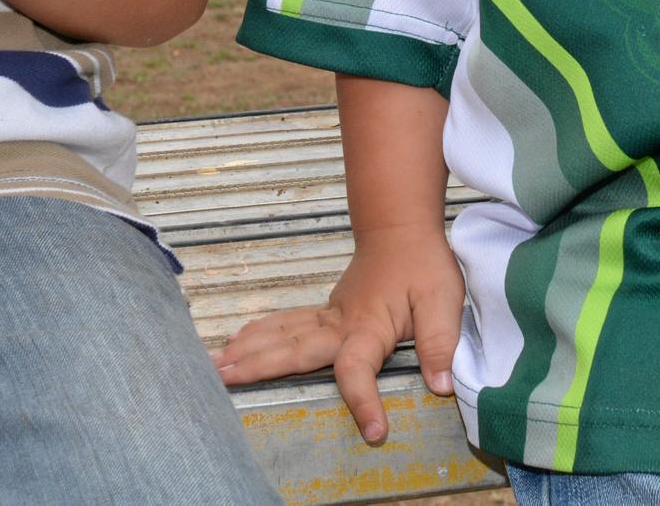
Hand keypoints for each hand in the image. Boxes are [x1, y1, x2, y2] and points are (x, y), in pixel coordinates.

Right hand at [210, 224, 462, 443]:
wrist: (399, 229)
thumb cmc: (422, 264)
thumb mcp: (443, 300)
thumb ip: (439, 342)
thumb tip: (441, 385)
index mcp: (369, 327)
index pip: (360, 369)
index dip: (364, 401)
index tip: (374, 431)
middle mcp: (340, 323)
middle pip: (296, 349)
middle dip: (260, 366)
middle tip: (223, 379)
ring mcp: (328, 316)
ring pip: (283, 334)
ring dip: (249, 350)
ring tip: (216, 366)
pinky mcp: (325, 313)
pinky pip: (286, 324)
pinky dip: (259, 333)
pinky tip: (236, 343)